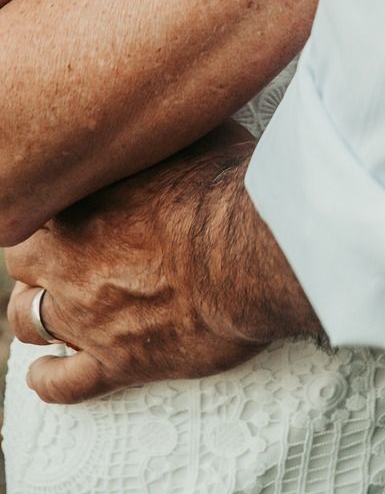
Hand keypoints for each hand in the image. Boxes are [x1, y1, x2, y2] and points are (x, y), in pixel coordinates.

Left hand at [4, 124, 316, 403]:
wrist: (252, 254)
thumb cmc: (229, 188)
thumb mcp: (196, 135)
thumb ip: (167, 136)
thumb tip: (175, 110)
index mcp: (82, 199)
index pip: (37, 200)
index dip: (53, 207)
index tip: (73, 206)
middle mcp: (69, 259)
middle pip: (22, 263)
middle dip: (37, 260)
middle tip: (61, 257)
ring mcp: (87, 315)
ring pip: (27, 322)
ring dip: (35, 315)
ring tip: (48, 312)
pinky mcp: (117, 361)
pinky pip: (64, 383)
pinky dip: (49, 379)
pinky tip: (45, 374)